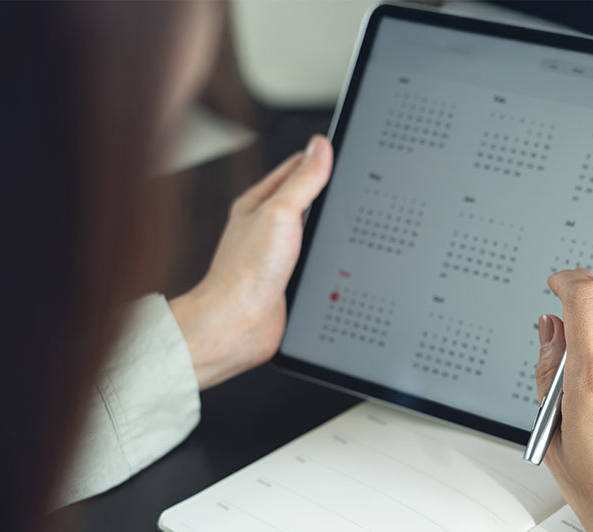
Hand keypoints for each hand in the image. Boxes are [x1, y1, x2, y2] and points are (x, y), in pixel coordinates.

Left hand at [169, 135, 332, 388]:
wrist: (238, 324)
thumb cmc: (246, 272)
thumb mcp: (280, 213)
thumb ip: (303, 180)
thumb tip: (320, 146)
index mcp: (258, 203)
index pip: (294, 169)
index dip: (319, 158)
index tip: (342, 148)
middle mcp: (267, 227)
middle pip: (306, 200)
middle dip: (329, 192)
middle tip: (354, 180)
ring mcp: (279, 255)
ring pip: (313, 231)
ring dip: (330, 228)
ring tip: (351, 216)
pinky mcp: (290, 280)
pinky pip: (316, 260)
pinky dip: (330, 256)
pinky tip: (342, 256)